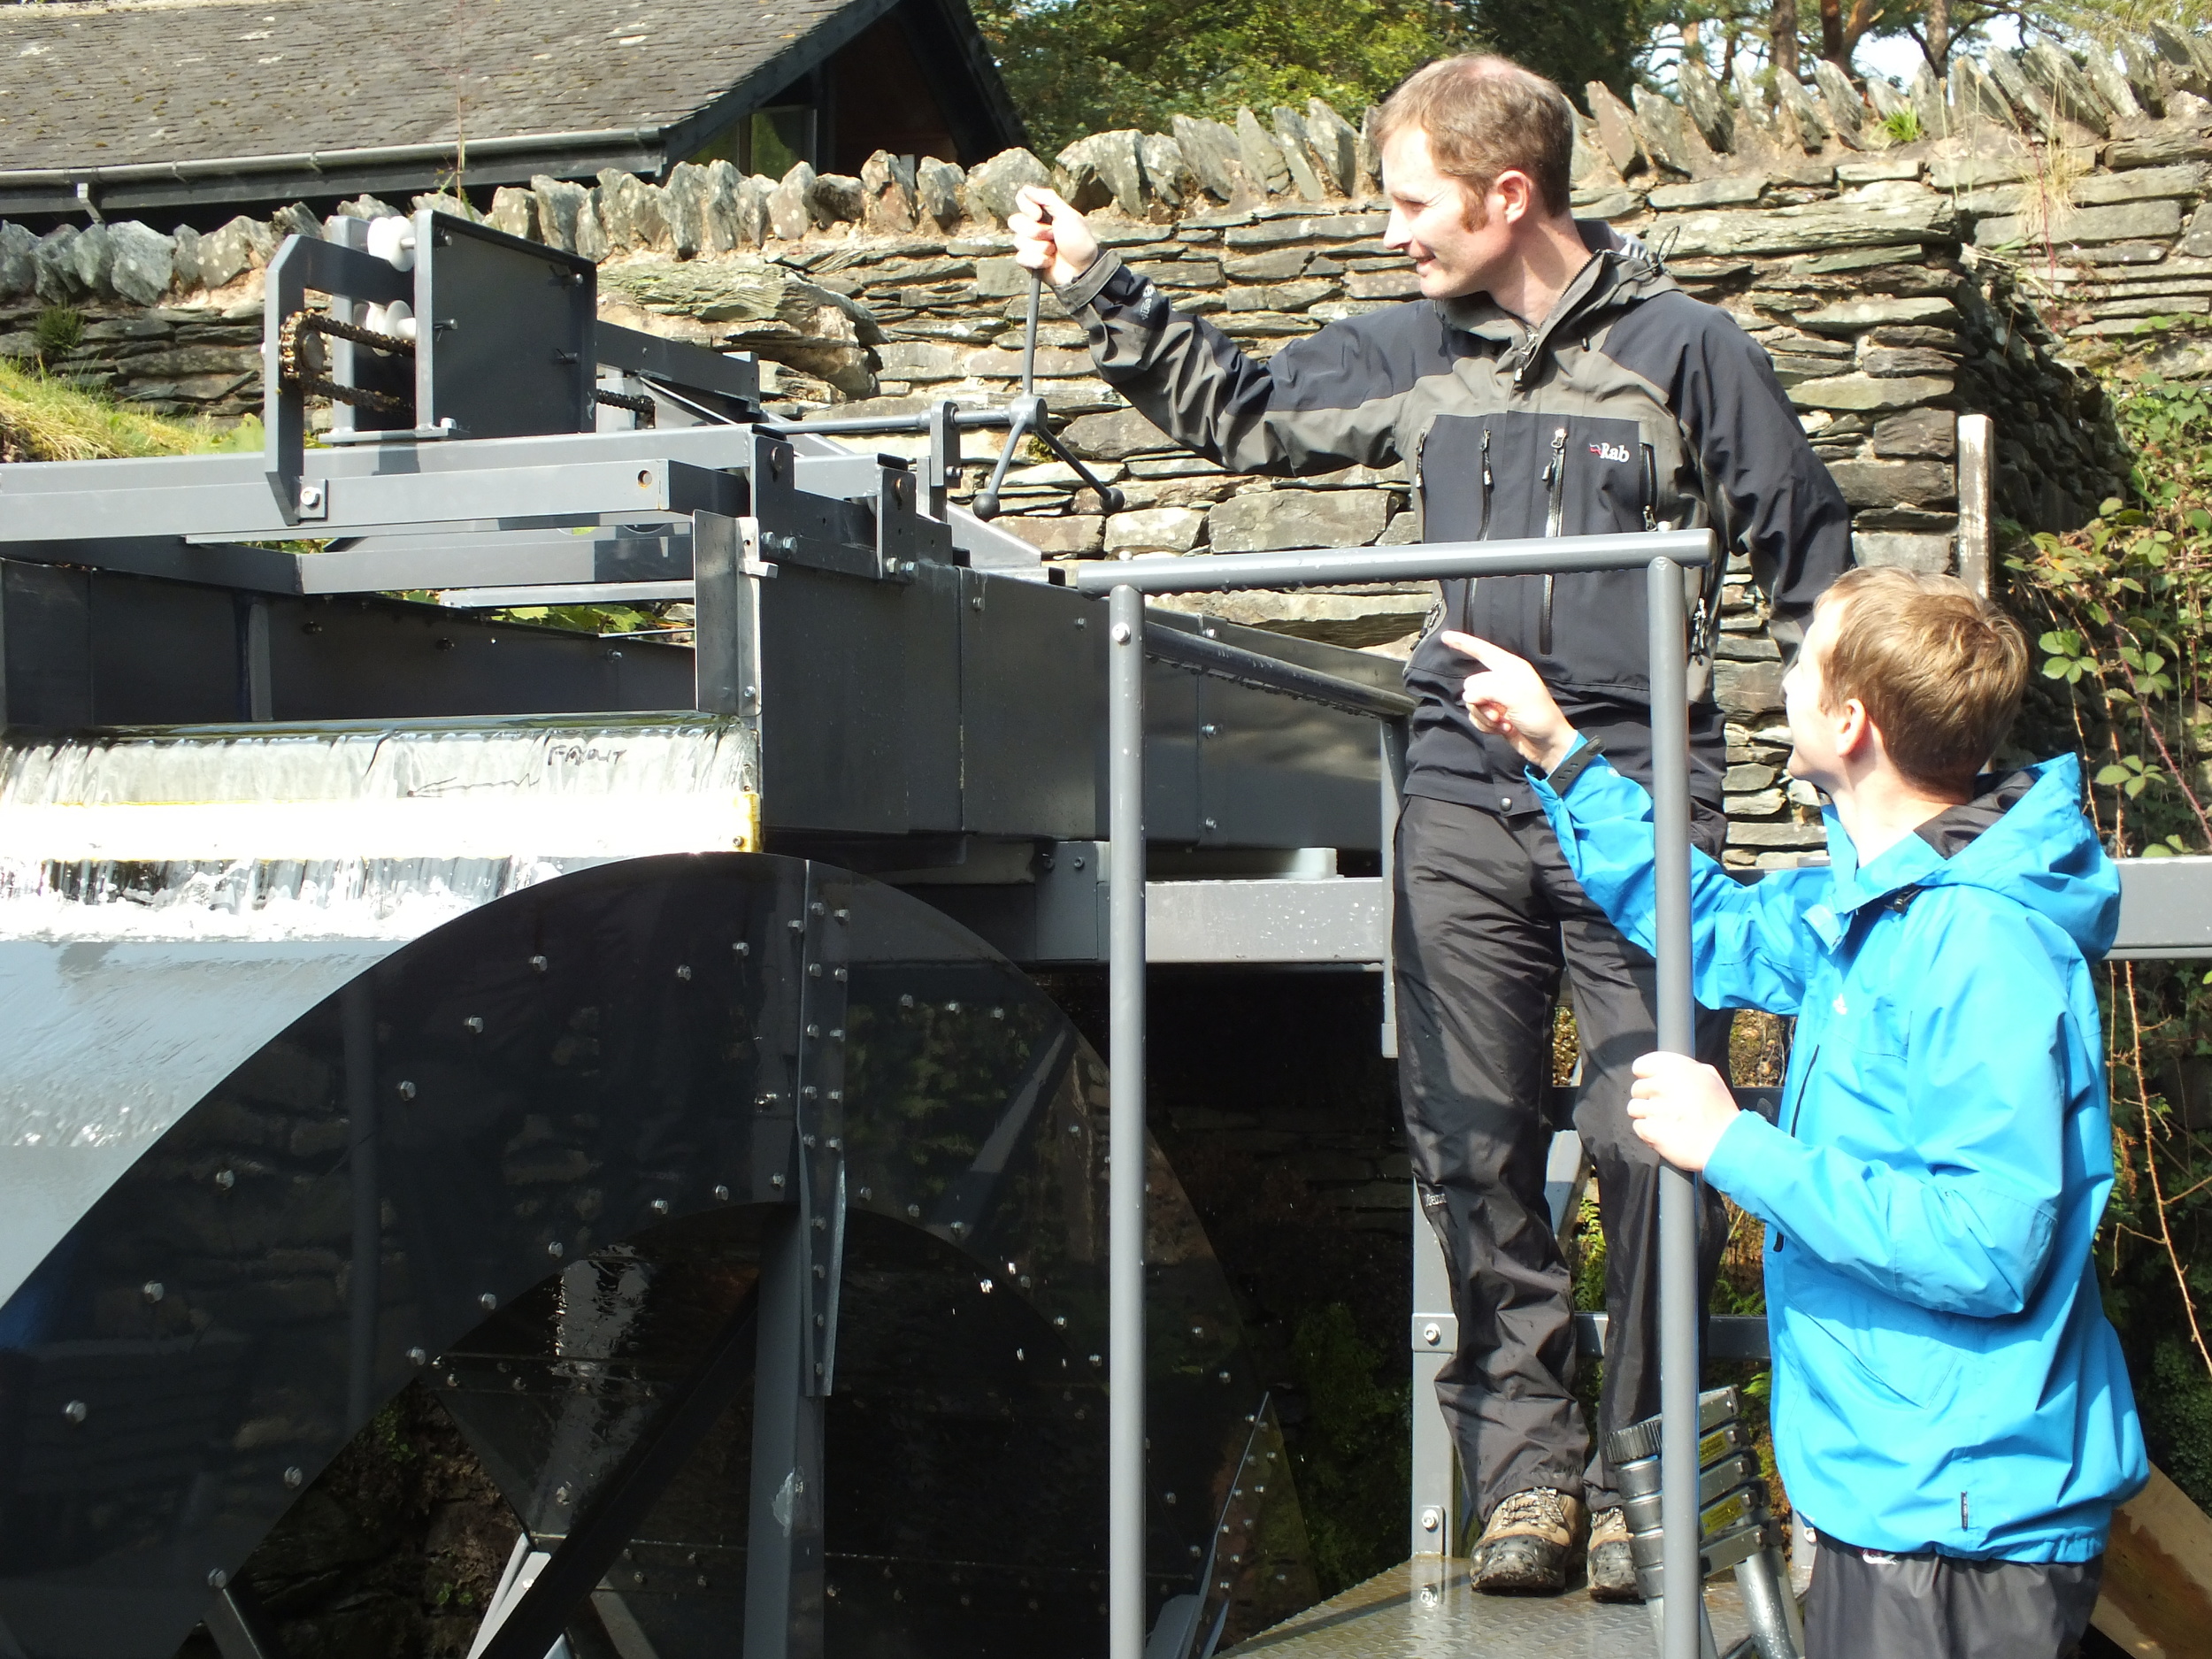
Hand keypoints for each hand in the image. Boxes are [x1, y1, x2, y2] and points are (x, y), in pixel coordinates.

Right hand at [1010, 185, 1098, 287]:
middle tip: (1053, 236)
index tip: (1039, 214)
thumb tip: (1026, 188)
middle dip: (1035, 231)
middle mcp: (1034, 226)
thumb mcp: (1068, 215)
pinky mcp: (1029, 261)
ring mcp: (1030, 244)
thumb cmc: (1079, 241)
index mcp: (1043, 212)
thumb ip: (1048, 198)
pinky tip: (1049, 262)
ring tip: (1054, 250)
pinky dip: (1038, 260)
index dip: (1026, 206)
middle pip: (1015, 221)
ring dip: (1040, 247)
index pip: (1021, 199)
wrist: (1082, 269)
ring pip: (1018, 241)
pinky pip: (1021, 257)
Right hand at [1438, 631, 1577, 772]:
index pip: (1482, 650)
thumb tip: (1469, 697)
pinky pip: (1475, 717)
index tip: (1444, 636)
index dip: (1463, 643)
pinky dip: (1485, 726)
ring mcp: (1497, 699)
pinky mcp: (1494, 716)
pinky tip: (1502, 730)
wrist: (1547, 745)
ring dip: (1485, 717)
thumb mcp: (1515, 696)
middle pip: (1472, 684)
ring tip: (1502, 723)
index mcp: (1511, 667)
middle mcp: (1502, 680)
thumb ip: (1487, 689)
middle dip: (1481, 701)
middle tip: (1499, 713)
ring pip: (1472, 703)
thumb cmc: (1538, 716)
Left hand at [1626, 1052, 1740, 1171]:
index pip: (1641, 1066)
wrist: (1726, 1144)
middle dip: (1649, 1098)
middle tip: (1669, 1108)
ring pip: (1634, 1108)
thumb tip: (1664, 1067)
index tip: (1656, 1086)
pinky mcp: (1650, 1129)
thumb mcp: (1709, 1077)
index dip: (1648, 1077)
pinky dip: (1649, 1132)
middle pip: (1637, 1088)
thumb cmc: (1720, 1111)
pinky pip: (1638, 1126)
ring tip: (1669, 1122)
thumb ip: (1685, 1068)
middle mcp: (1663, 1084)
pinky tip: (1666, 1133)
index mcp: (1676, 1068)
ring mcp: (1655, 1108)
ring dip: (1648, 1115)